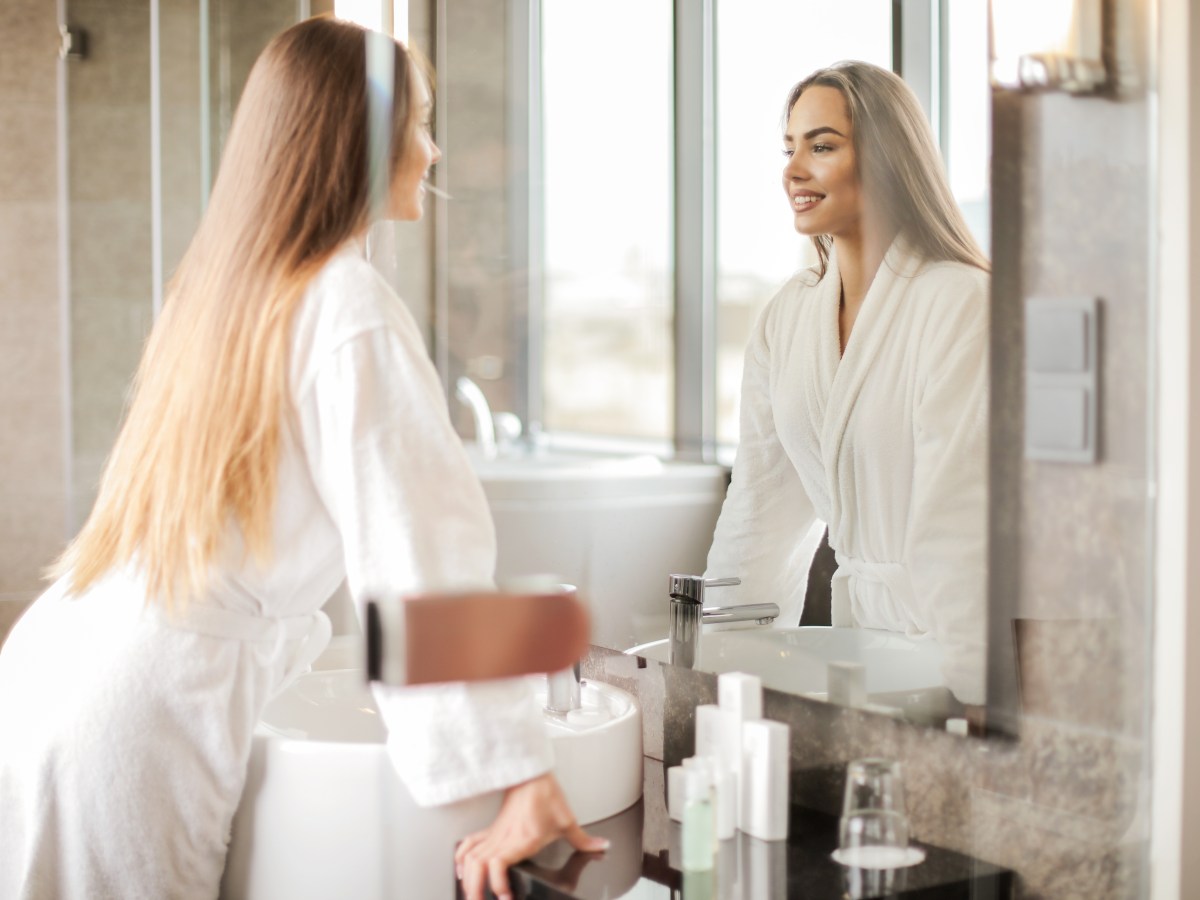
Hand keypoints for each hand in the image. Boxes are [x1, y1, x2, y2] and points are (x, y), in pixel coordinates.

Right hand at [454, 772, 608, 899]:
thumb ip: (583, 839)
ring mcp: (494, 834)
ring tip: (471, 893)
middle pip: (477, 866)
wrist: (530, 773)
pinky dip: (462, 858)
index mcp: (521, 839)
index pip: (498, 864)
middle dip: (474, 888)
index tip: (505, 898)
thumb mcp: (567, 820)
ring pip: (470, 857)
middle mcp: (503, 838)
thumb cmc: (545, 793)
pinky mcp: (491, 829)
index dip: (497, 884)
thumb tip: (601, 846)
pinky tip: (462, 869)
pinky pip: (470, 844)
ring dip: (467, 877)